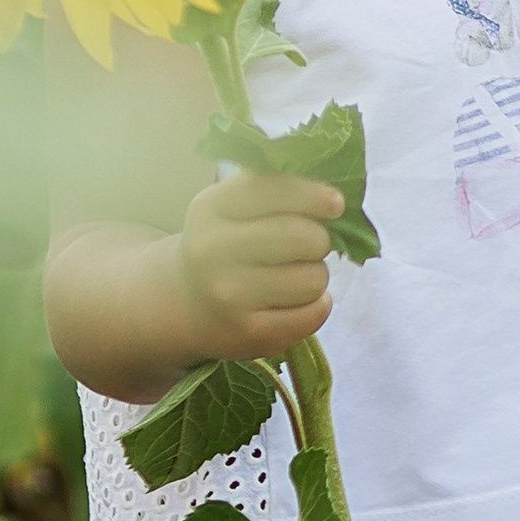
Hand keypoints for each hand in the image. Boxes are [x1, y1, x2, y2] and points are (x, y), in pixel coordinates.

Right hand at [175, 166, 342, 362]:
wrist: (184, 302)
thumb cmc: (223, 242)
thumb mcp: (230, 204)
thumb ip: (273, 187)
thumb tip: (331, 189)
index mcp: (212, 207)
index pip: (276, 190)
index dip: (314, 195)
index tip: (335, 204)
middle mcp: (214, 250)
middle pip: (305, 237)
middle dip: (319, 240)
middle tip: (309, 245)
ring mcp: (229, 295)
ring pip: (314, 278)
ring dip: (316, 275)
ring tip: (296, 275)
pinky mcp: (249, 333)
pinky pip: (313, 314)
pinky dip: (318, 305)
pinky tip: (301, 301)